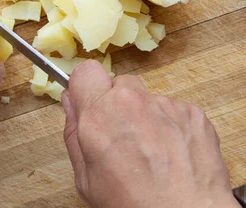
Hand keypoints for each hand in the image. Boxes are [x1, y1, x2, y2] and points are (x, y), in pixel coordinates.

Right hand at [62, 60, 237, 207]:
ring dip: (146, 117)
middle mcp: (132, 103)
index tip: (89, 101)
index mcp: (98, 116)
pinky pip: (174, 111)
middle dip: (117, 104)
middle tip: (122, 136)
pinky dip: (172, 127)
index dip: (86, 86)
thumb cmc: (134, 205)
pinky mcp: (193, 114)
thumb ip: (73, 133)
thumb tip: (71, 102)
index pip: (86, 71)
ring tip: (152, 153)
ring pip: (148, 99)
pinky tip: (171, 155)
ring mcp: (165, 106)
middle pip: (119, 84)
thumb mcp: (86, 178)